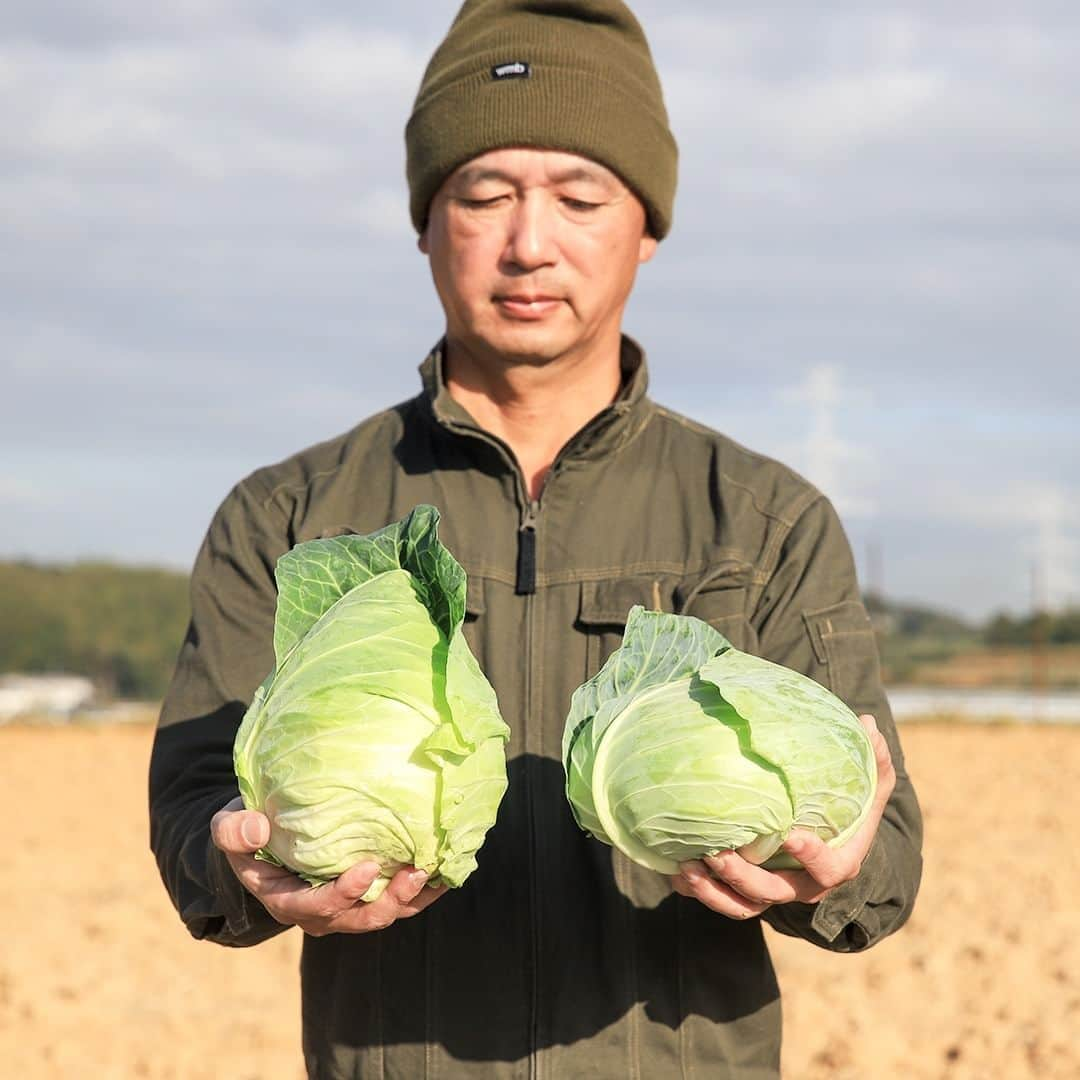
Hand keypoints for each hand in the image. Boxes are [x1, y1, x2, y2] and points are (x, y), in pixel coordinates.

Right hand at [210, 796, 445, 935]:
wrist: (266, 838)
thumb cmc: (249, 831)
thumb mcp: (228, 827)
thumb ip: (234, 830)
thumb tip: (257, 829)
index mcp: (287, 899)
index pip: (316, 907)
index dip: (343, 894)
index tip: (367, 869)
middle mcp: (322, 911)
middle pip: (361, 918)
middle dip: (390, 901)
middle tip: (415, 872)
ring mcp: (349, 904)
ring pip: (386, 911)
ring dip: (414, 897)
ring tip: (437, 872)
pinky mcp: (370, 891)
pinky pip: (400, 896)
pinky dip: (424, 887)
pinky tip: (447, 866)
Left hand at [671, 714, 895, 919]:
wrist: (831, 840)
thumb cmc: (849, 809)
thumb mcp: (871, 785)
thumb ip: (873, 759)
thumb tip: (868, 721)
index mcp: (836, 864)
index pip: (828, 870)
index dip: (811, 856)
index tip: (789, 834)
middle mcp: (803, 885)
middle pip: (772, 892)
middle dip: (742, 877)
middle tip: (715, 853)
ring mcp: (774, 891)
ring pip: (743, 905)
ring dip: (713, 892)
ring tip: (686, 867)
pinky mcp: (748, 893)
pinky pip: (721, 901)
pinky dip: (699, 892)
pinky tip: (675, 873)